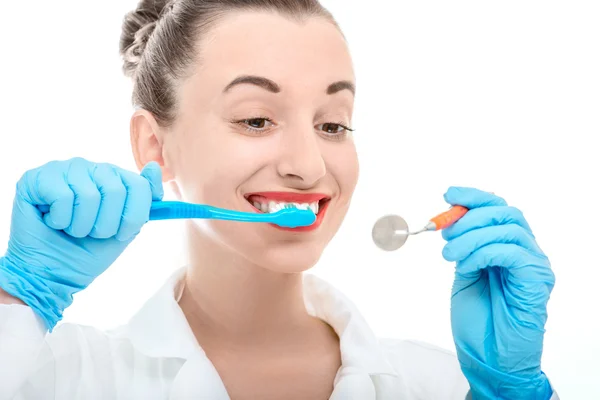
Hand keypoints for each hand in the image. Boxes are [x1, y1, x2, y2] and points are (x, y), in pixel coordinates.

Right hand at [0, 157, 162, 330]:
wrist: (51, 274)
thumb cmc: (87, 252)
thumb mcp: (126, 230)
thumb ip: (144, 202)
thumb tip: (154, 167)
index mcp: (114, 178)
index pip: (139, 185)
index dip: (134, 216)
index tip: (122, 233)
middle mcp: (90, 168)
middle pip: (116, 190)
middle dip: (106, 225)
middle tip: (90, 233)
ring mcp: (63, 169)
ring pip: (88, 195)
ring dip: (81, 225)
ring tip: (69, 229)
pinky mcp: (36, 178)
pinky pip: (62, 197)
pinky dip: (59, 220)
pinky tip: (51, 222)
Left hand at [441, 187, 554, 399]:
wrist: (488, 357)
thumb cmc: (477, 320)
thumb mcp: (463, 273)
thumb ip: (463, 246)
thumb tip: (448, 221)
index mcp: (506, 247)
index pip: (497, 209)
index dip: (473, 197)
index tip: (448, 194)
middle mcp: (525, 251)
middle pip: (505, 212)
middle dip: (470, 216)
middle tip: (445, 233)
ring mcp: (533, 265)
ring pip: (508, 228)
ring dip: (473, 236)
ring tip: (450, 255)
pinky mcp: (536, 279)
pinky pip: (512, 251)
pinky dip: (484, 253)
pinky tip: (467, 266)